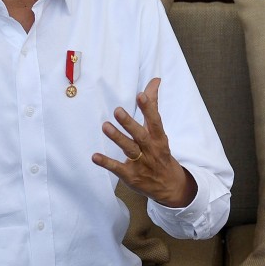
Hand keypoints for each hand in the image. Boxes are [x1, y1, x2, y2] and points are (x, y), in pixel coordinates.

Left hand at [92, 78, 195, 207]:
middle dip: (129, 123)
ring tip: (105, 126)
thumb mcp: (159, 130)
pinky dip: (106, 163)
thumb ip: (153, 105)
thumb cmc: (160, 152)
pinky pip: (117, 168)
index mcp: (158, 137)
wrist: (169, 185)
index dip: (148, 108)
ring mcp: (141, 163)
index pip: (155, 121)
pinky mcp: (131, 175)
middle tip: (117, 110)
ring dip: (117, 138)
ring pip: (129, 149)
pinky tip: (95, 156)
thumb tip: (155, 80)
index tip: (141, 95)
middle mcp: (150, 149)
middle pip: (140, 135)